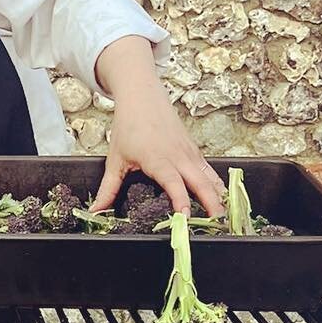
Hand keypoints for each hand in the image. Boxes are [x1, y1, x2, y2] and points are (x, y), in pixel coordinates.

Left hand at [90, 90, 223, 217]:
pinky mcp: (194, 149)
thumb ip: (108, 188)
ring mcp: (189, 152)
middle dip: (211, 203)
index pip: (173, 183)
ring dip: (219, 196)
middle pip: (200, 182)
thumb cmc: (129, 126)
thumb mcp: (115, 160)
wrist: (142, 97)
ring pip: (209, 176)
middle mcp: (178, 156)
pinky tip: (221, 198)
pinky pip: (209, 169)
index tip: (185, 217)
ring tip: (224, 217)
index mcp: (157, 159)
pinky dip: (217, 184)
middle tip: (218, 224)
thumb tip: (97, 210)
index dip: (181, 201)